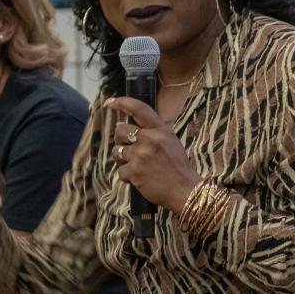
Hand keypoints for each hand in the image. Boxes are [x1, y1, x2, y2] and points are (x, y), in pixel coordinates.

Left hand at [104, 97, 200, 213]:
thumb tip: (122, 127)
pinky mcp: (134, 172)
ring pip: (116, 151)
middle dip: (120, 139)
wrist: (185, 190)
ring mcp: (141, 155)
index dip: (122, 103)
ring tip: (135, 165)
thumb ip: (152, 133)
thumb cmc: (179, 167)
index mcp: (160, 130)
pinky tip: (139, 179)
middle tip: (127, 148)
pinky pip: (120, 171)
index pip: (138, 109)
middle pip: (120, 131)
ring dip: (122, 159)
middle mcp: (150, 139)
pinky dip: (127, 176)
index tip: (109, 102)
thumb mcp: (171, 142)